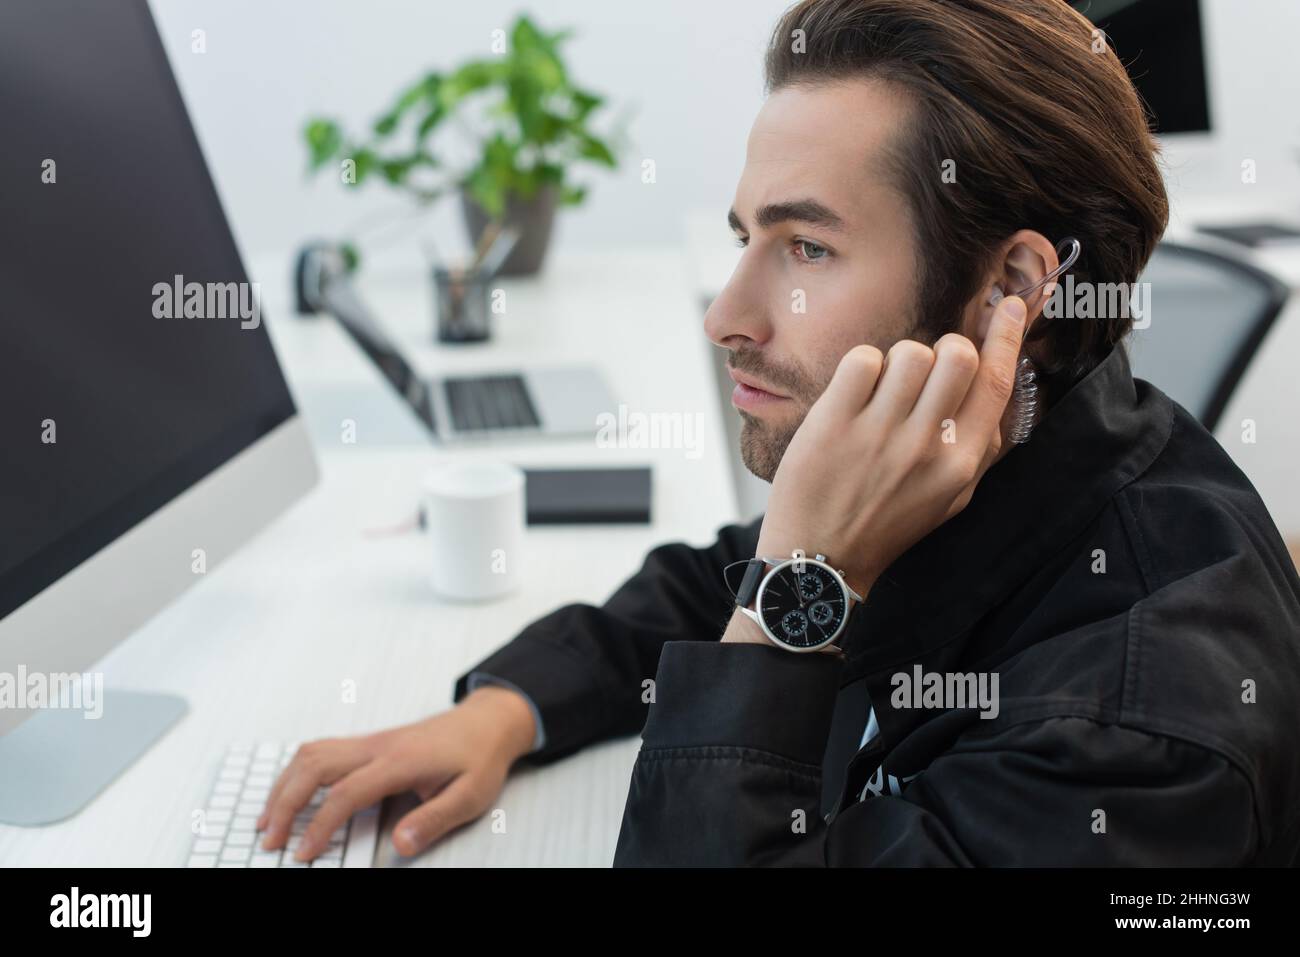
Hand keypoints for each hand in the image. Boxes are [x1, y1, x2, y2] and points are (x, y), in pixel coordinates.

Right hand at [255, 685, 536, 860]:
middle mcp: (378, 746)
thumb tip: (399, 846)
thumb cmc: (479, 757)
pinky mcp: (369, 741)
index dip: (319, 826)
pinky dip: (296, 771)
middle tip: (270, 838)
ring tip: (268, 819)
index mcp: (400, 761)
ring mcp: (370, 740)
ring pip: (312, 753)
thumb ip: (434, 821)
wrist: (487, 722)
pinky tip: (289, 791)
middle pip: (315, 766)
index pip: (346, 794)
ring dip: (284, 784)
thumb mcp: (470, 795)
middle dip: (285, 803)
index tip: (303, 854)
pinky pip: (322, 749)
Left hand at [755, 296, 1027, 595]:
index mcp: (961, 464)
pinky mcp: (833, 423)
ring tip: (881, 393)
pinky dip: (859, 368)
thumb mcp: (950, 496)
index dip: (1005, 335)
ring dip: (897, 361)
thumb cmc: (886, 523)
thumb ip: (980, 443)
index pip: (997, 381)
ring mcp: (878, 434)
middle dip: (943, 350)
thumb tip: (1001, 377)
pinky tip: (852, 396)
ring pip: (909, 351)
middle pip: (956, 354)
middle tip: (921, 374)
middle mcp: (926, 446)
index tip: (1005, 304)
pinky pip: (862, 358)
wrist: (820, 560)